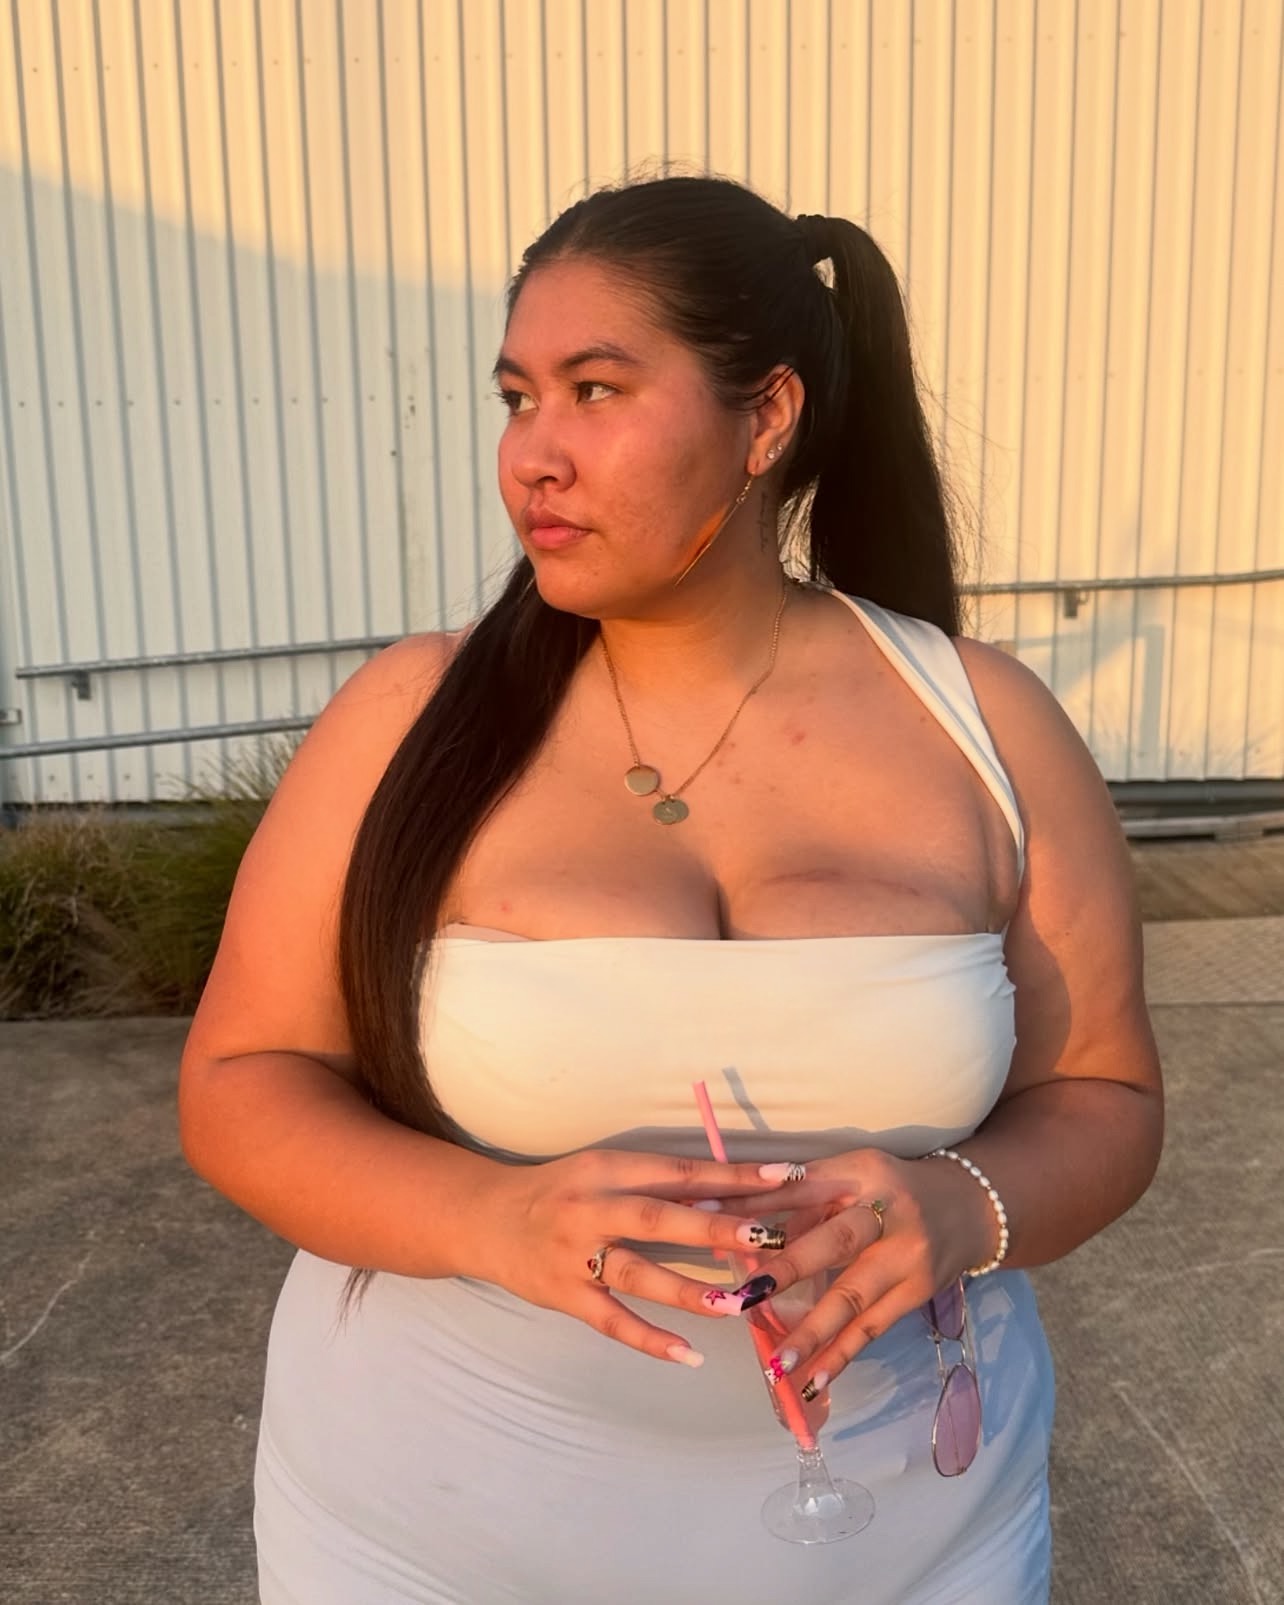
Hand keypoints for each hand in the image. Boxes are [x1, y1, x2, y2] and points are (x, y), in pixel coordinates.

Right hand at [477, 1149, 794, 1365]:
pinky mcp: (564, 1296)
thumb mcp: (604, 1171)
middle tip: (768, 1238)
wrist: (486, 1218)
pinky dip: (650, 1339)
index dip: (731, 1174)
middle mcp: (591, 1207)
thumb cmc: (561, 1191)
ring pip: (637, 1273)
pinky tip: (689, 1355)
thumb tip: (729, 1195)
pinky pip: (611, 1321)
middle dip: (715, 1227)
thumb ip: (657, 1184)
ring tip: (737, 1305)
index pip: (678, 1171)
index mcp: (608, 1168)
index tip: (783, 1177)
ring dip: (689, 1290)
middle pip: (659, 1218)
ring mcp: (575, 1255)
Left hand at [729, 1149, 996, 1394]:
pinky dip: (841, 1358)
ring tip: (778, 1364)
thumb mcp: (848, 1175)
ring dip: (814, 1334)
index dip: (758, 1205)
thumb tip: (729, 1230)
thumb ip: (797, 1200)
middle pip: (836, 1241)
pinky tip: (814, 1383)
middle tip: (747, 1296)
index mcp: (860, 1173)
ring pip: (854, 1297)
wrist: (968, 1207)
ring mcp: (906, 1257)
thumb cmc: (889, 1188)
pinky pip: (872, 1330)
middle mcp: (888, 1213)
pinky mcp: (915, 1294)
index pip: (802, 1187)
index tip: (713, 1223)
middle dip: (789, 1269)